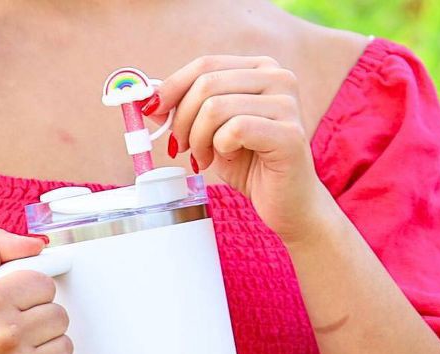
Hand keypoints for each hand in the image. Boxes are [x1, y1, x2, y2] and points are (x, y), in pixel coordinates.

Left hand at [145, 55, 334, 245]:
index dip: (172, 88)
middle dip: (182, 120)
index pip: (205, 65)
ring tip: (204, 159)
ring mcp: (287, 103)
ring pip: (216, 107)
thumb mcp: (212, 134)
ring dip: (199, 139)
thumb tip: (150, 100)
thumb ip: (187, 113)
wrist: (288, 203)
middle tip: (182, 148)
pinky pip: (235, 130)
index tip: (153, 112)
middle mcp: (278, 78)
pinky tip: (228, 160)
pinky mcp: (289, 133)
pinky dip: (221, 148)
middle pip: (206, 84)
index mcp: (260, 69)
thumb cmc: (251, 166)